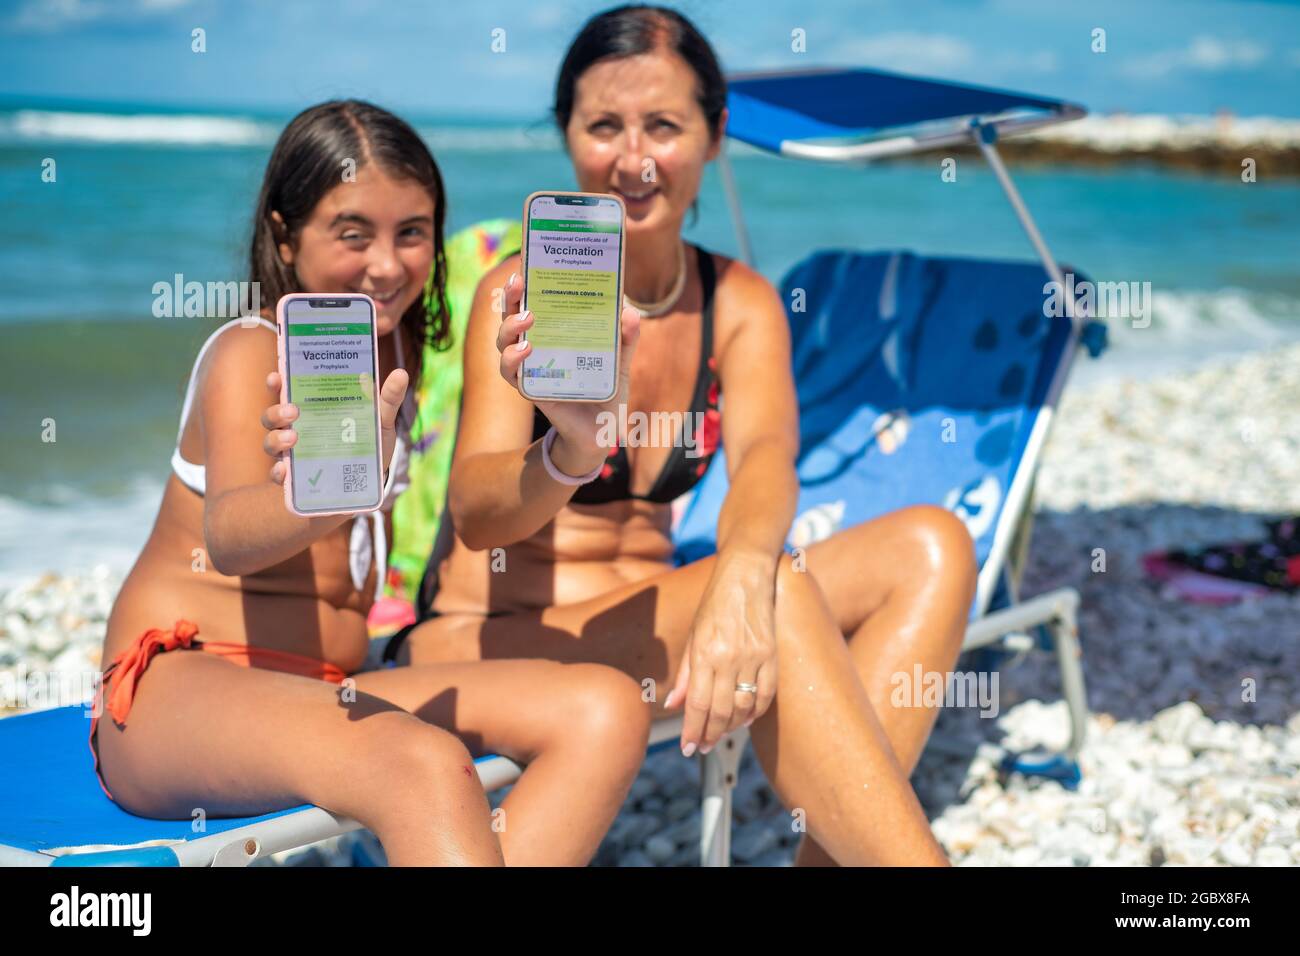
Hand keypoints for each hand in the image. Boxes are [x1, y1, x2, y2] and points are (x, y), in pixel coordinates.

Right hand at [261, 366, 409, 486]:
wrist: (371, 485)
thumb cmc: (370, 446)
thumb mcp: (380, 421)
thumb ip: (387, 399)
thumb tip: (401, 374)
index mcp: (312, 410)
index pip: (286, 391)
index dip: (277, 382)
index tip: (277, 376)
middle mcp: (296, 430)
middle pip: (272, 417)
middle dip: (277, 411)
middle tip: (293, 411)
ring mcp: (293, 455)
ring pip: (270, 443)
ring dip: (276, 439)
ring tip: (293, 438)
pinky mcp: (296, 480)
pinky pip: (278, 476)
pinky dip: (278, 472)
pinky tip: (285, 470)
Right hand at [495, 271, 639, 475]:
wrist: (603, 431)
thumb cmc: (606, 389)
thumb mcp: (621, 358)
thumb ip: (626, 336)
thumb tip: (629, 312)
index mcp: (553, 333)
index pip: (531, 303)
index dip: (522, 285)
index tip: (524, 265)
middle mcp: (535, 348)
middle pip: (509, 317)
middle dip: (509, 298)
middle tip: (519, 284)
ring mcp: (530, 369)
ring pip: (504, 343)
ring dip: (510, 327)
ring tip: (528, 319)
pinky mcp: (531, 390)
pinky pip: (511, 374)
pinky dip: (514, 360)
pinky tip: (526, 350)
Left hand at [663, 552, 778, 755]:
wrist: (746, 575)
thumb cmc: (715, 603)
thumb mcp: (693, 636)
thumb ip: (684, 674)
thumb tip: (672, 705)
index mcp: (705, 652)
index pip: (697, 703)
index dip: (692, 730)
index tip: (687, 748)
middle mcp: (729, 658)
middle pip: (720, 710)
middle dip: (709, 734)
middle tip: (702, 746)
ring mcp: (754, 657)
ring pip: (743, 707)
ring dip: (731, 727)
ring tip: (719, 734)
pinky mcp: (772, 655)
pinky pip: (766, 694)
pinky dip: (755, 712)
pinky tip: (744, 720)